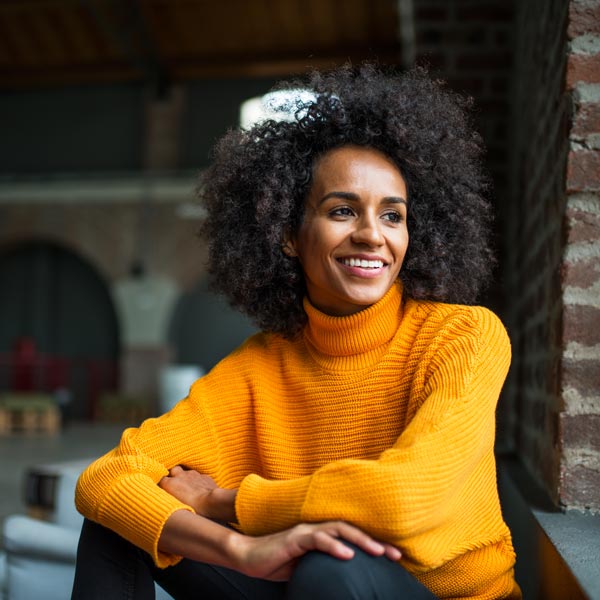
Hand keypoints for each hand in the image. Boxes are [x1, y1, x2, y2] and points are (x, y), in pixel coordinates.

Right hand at [159, 466, 236, 521]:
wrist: (212, 503)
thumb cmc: (192, 509)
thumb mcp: (174, 507)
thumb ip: (168, 501)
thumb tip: (165, 504)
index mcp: (170, 484)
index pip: (160, 479)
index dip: (161, 484)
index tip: (162, 490)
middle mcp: (180, 476)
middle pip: (173, 470)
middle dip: (173, 476)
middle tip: (175, 486)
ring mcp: (193, 475)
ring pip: (187, 472)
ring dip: (186, 479)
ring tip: (187, 489)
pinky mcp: (204, 477)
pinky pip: (198, 477)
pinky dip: (197, 481)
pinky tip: (199, 489)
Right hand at [233, 521, 401, 580]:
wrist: (249, 557)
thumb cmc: (279, 562)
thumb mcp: (308, 566)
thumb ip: (325, 565)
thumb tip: (347, 578)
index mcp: (322, 534)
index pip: (353, 537)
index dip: (374, 544)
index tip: (394, 556)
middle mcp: (317, 528)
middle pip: (352, 529)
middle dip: (375, 541)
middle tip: (395, 554)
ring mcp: (307, 531)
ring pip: (338, 529)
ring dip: (360, 540)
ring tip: (378, 552)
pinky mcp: (295, 538)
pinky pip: (317, 539)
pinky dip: (333, 545)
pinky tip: (347, 554)